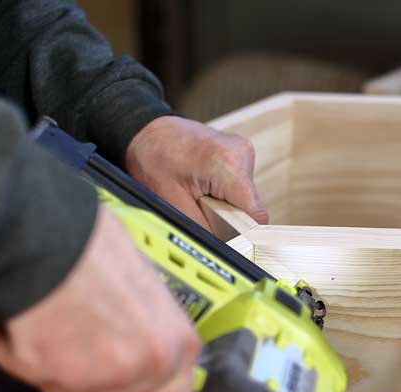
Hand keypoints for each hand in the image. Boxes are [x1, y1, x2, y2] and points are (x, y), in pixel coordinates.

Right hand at [0, 205, 199, 391]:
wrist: (40, 231)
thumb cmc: (86, 247)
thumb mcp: (144, 291)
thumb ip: (149, 335)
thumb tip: (140, 354)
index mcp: (179, 346)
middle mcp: (153, 366)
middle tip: (75, 354)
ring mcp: (109, 375)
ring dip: (55, 371)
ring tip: (52, 322)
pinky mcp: (61, 377)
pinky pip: (36, 381)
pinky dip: (22, 356)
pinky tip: (28, 320)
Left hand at [126, 115, 268, 234]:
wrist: (144, 130)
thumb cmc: (152, 159)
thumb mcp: (173, 204)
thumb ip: (204, 231)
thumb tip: (225, 252)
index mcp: (229, 165)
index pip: (255, 216)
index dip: (243, 234)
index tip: (226, 240)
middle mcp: (242, 153)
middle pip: (250, 208)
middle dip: (228, 218)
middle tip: (199, 209)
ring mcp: (243, 151)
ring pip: (245, 199)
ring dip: (225, 205)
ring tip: (197, 194)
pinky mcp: (239, 153)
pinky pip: (239, 187)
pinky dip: (223, 194)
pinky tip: (203, 186)